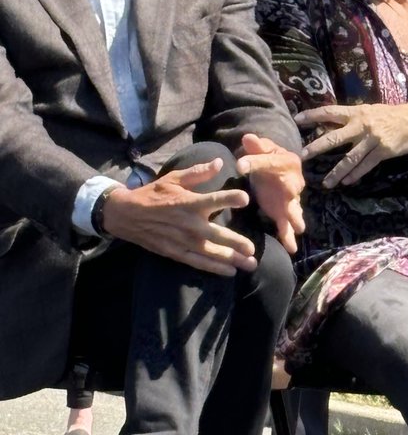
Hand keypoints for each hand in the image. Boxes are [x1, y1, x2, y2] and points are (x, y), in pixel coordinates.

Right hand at [101, 159, 255, 275]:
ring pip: (211, 253)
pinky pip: (198, 262)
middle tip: (253, 249)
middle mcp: (188, 224)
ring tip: (250, 264)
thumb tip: (220, 162)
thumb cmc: (153, 194)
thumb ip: (198, 172)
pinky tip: (230, 272)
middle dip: (237, 242)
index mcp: (188, 202)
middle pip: (217, 234)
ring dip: (231, 259)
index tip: (245, 198)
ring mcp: (183, 241)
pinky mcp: (176, 253)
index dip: (229, 198)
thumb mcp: (174, 178)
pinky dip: (214, 268)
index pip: (212, 199)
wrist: (126, 214)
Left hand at [235, 133, 304, 254]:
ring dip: (295, 220)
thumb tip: (248, 138)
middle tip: (293, 210)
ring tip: (298, 229)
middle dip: (291, 201)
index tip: (239, 165)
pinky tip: (291, 249)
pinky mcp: (282, 211)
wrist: (275, 166)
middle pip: (290, 190)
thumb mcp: (262, 148)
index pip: (270, 162)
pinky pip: (286, 225)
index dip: (255, 163)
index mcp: (286, 162)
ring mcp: (289, 200)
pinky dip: (288, 237)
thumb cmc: (267, 155)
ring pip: (293, 211)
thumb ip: (256, 146)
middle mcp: (293, 182)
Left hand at [295, 102, 407, 187]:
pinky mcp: (383, 151)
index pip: (330, 112)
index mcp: (357, 112)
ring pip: (349, 158)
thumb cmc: (392, 115)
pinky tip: (347, 182)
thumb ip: (353, 118)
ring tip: (326, 184)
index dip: (313, 115)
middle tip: (303, 156)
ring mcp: (372, 139)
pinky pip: (366, 165)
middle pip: (334, 137)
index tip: (297, 119)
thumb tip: (333, 124)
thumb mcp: (371, 111)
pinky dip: (356, 175)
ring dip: (337, 172)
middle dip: (317, 147)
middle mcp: (361, 125)